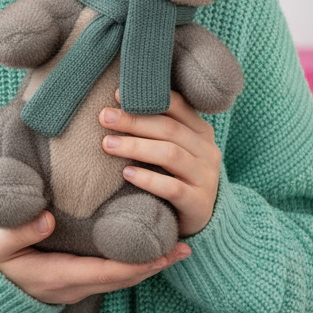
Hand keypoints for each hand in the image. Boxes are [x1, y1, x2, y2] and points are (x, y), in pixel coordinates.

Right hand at [0, 211, 190, 306]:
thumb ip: (19, 231)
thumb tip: (47, 218)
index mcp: (61, 275)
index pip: (108, 271)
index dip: (138, 263)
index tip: (163, 251)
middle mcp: (75, 285)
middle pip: (124, 278)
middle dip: (155, 264)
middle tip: (185, 248)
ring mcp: (77, 286)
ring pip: (121, 278)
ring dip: (149, 266)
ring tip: (176, 249)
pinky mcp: (76, 280)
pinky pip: (112, 274)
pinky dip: (133, 265)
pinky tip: (146, 251)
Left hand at [100, 89, 220, 236]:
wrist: (197, 217)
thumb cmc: (177, 175)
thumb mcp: (174, 148)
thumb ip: (157, 128)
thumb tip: (118, 99)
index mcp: (202, 132)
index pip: (178, 106)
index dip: (148, 99)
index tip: (117, 95)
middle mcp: (208, 151)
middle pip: (169, 129)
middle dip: (134, 121)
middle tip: (104, 117)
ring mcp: (206, 178)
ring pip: (170, 155)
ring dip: (136, 147)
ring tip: (108, 145)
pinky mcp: (199, 203)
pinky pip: (172, 188)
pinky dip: (147, 179)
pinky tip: (126, 173)